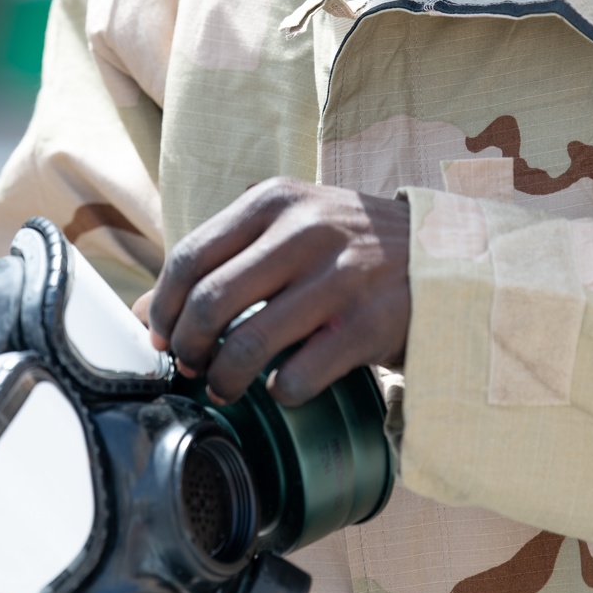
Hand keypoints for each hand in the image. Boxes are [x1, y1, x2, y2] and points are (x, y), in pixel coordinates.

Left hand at [140, 178, 410, 406]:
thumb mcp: (289, 229)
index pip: (190, 255)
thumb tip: (144, 314)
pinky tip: (283, 387)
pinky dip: (279, 392)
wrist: (448, 257)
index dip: (163, 305)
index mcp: (276, 201)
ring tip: (224, 387)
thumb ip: (224, 258)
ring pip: (247, 343)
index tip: (161, 335)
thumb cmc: (352, 248)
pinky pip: (297, 376)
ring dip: (223, 378)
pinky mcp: (367, 325)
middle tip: (190, 366)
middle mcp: (305, 231)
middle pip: (209, 301)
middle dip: (186, 347)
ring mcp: (339, 278)